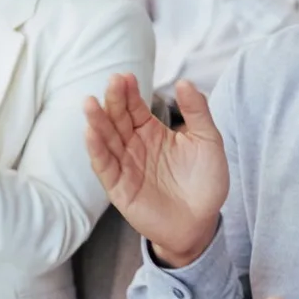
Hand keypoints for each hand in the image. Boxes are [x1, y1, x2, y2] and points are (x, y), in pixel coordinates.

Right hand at [83, 75, 228, 265]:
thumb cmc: (205, 181)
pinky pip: (105, 167)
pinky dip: (96, 150)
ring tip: (90, 103)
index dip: (129, 92)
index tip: (126, 76)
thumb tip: (184, 81)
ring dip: (97, 122)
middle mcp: (134, 146)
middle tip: (113, 82)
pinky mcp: (119, 188)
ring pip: (106, 140)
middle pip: (118, 119)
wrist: (202, 222)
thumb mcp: (208, 141)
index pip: (135, 107)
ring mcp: (125, 166)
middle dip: (113, 101)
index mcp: (152, 132)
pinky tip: (91, 133)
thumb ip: (197, 111)